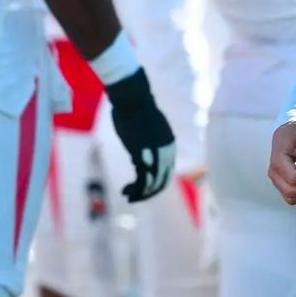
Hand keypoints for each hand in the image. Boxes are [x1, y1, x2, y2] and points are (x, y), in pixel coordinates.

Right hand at [105, 68, 175, 201]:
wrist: (133, 99)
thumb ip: (147, 145)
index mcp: (170, 146)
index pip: (166, 172)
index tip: (140, 187)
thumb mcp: (146, 130)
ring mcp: (157, 155)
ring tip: (128, 196)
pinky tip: (125, 191)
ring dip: (140, 194)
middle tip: (133, 197)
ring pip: (152, 184)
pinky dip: (136, 190)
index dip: (155, 183)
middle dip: (148, 192)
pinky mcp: (144, 156)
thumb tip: (139, 159)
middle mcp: (167, 153)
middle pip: (162, 181)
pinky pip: (142, 181)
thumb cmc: (135, 109)